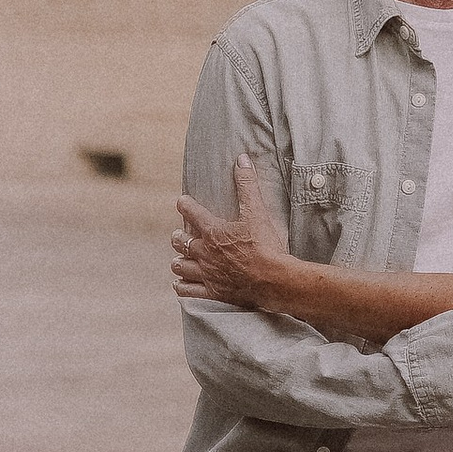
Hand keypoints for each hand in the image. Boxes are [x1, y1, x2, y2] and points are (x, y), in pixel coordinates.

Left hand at [170, 156, 288, 311]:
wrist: (274, 279)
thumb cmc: (265, 245)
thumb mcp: (257, 211)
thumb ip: (247, 184)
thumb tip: (241, 159)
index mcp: (213, 231)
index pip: (191, 212)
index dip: (184, 204)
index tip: (182, 201)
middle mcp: (204, 252)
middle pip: (180, 242)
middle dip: (178, 236)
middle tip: (179, 234)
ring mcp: (207, 273)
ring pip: (180, 266)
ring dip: (178, 261)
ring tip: (179, 259)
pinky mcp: (213, 292)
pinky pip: (188, 291)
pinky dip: (182, 286)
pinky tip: (179, 284)